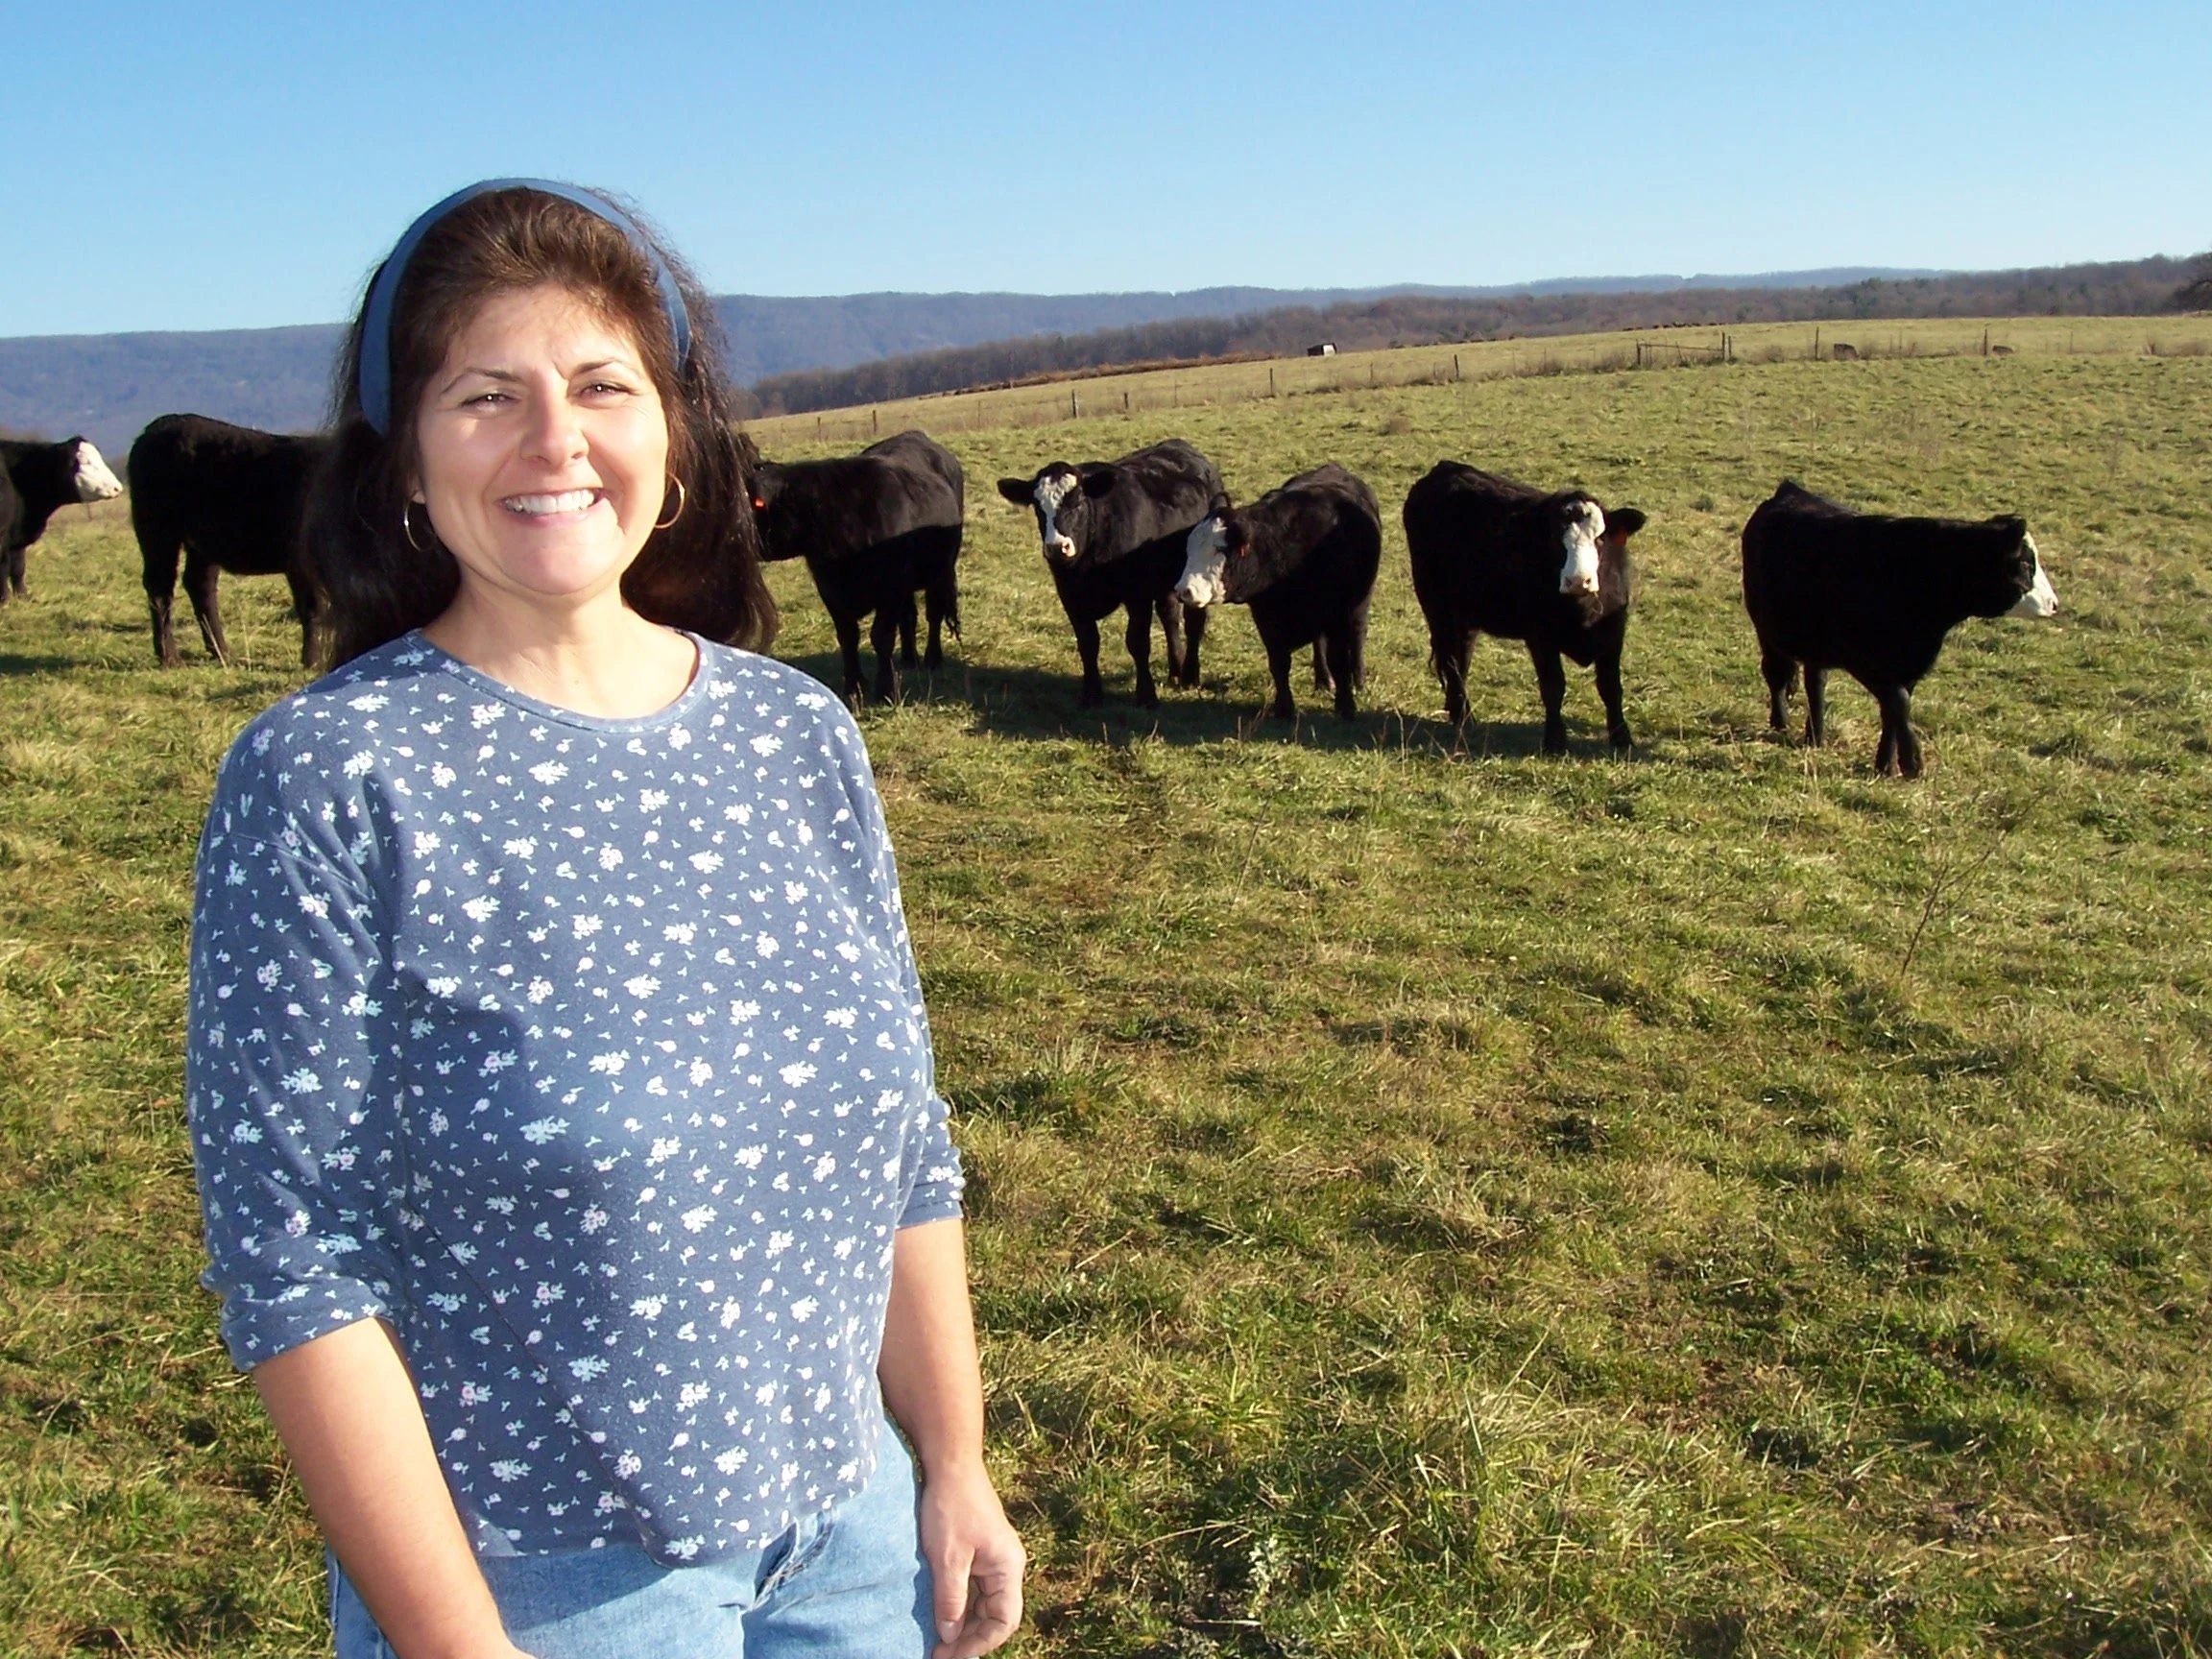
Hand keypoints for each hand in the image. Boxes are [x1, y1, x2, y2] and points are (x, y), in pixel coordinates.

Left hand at [918, 1463, 1024, 1658]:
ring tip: (936, 1640)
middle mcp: (1005, 1566)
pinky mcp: (977, 1552)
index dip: (980, 1643)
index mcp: (1008, 1567)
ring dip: (962, 1623)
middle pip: (994, 1615)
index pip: (1004, 1621)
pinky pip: (972, 1589)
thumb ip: (951, 1599)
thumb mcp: (948, 1558)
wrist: (950, 1465)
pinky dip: (958, 1604)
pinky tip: (939, 1614)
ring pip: (982, 1604)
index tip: (951, 1654)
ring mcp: (991, 1559)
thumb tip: (950, 1636)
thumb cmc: (952, 1507)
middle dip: (969, 1637)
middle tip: (938, 1653)